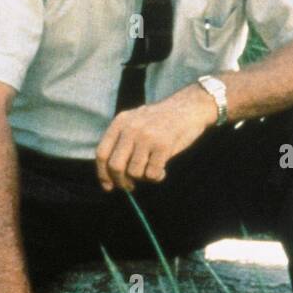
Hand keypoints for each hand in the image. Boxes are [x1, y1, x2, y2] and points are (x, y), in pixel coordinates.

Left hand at [95, 83, 215, 191]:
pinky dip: (156, 178)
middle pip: (115, 166)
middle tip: (130, 186)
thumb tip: (112, 174)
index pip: (102, 153)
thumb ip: (123, 140)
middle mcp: (131, 129)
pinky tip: (162, 171)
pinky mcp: (163, 146)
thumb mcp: (137, 121)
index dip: (103, 173)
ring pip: (134, 172)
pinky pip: (152, 174)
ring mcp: (147, 137)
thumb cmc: (164, 119)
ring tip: (152, 172)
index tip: (109, 186)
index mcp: (121, 122)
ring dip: (143, 178)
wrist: (190, 106)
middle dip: (121, 182)